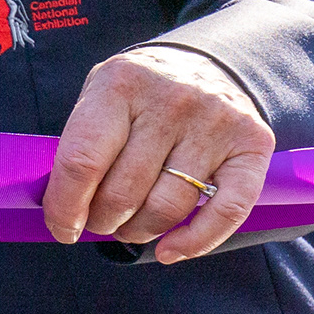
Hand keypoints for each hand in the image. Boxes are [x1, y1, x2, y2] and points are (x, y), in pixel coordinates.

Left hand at [45, 43, 274, 260]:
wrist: (207, 62)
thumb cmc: (139, 92)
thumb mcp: (99, 95)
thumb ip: (80, 143)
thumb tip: (60, 208)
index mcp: (121, 85)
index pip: (82, 162)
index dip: (65, 207)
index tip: (61, 228)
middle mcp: (172, 101)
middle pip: (123, 192)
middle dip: (101, 220)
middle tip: (99, 221)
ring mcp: (216, 123)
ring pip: (167, 207)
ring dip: (139, 231)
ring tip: (129, 226)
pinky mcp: (253, 145)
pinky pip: (227, 211)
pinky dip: (195, 241)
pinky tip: (170, 251)